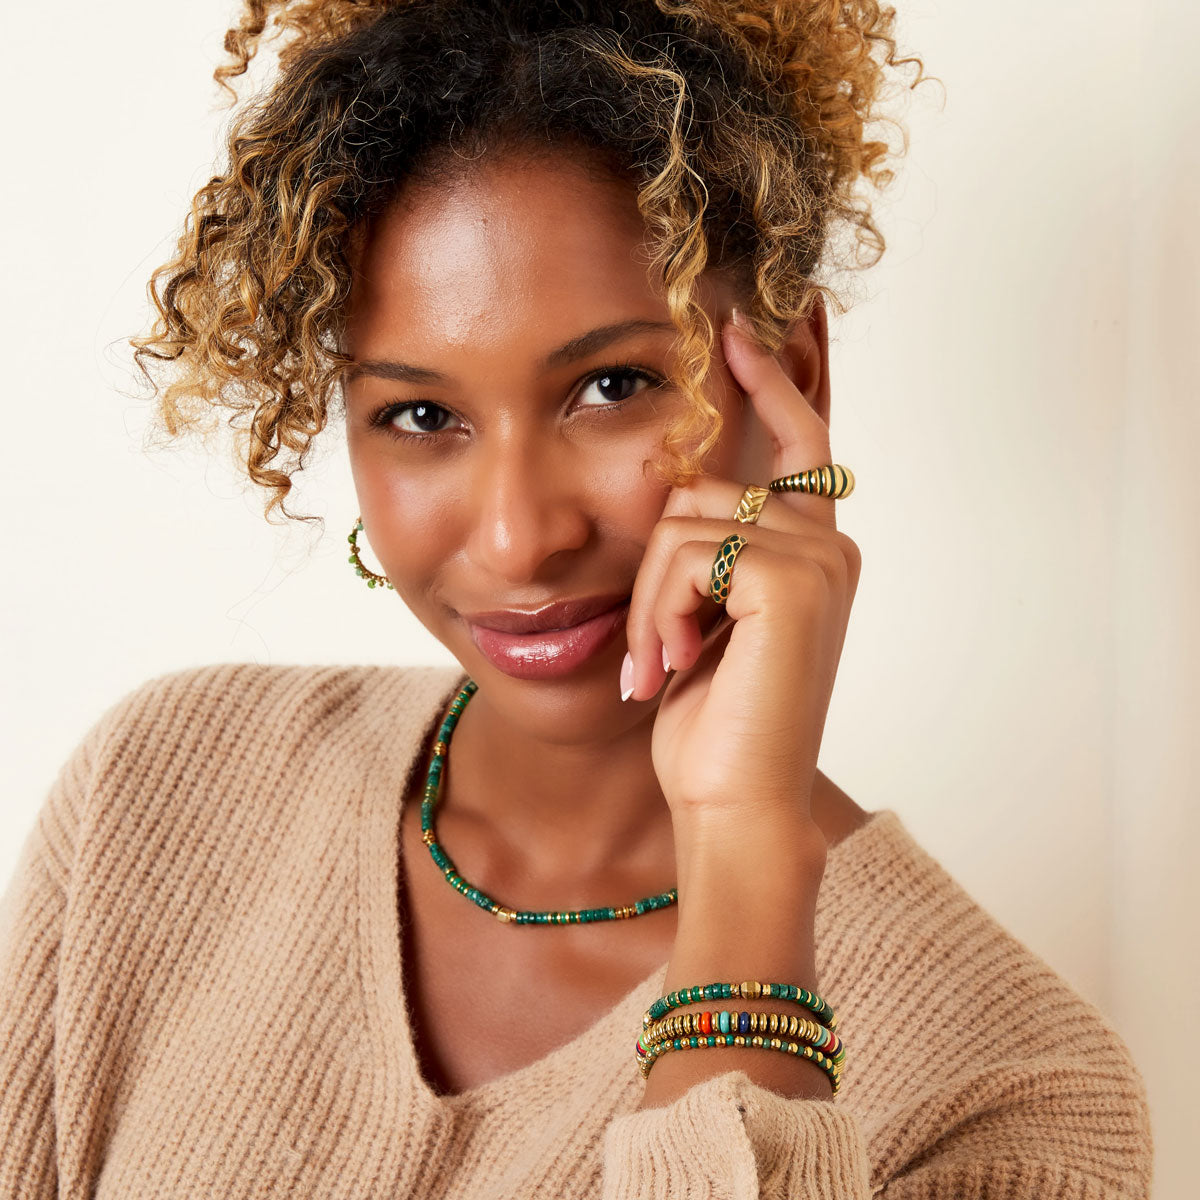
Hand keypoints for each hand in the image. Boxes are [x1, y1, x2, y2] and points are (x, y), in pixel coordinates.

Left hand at [621, 311, 861, 837]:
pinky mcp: (795, 580)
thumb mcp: (706, 621)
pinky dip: (658, 611)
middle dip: (653, 571)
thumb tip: (681, 492)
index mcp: (814, 551)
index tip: (733, 333)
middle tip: (657, 647)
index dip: (768, 383)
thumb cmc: (717, 723)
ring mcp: (819, 559)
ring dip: (649, 601)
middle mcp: (830, 544)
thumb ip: (710, 554)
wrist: (736, 801)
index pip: (799, 442)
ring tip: (664, 663)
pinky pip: (685, 554)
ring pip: (680, 522)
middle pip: (700, 490)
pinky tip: (674, 663)